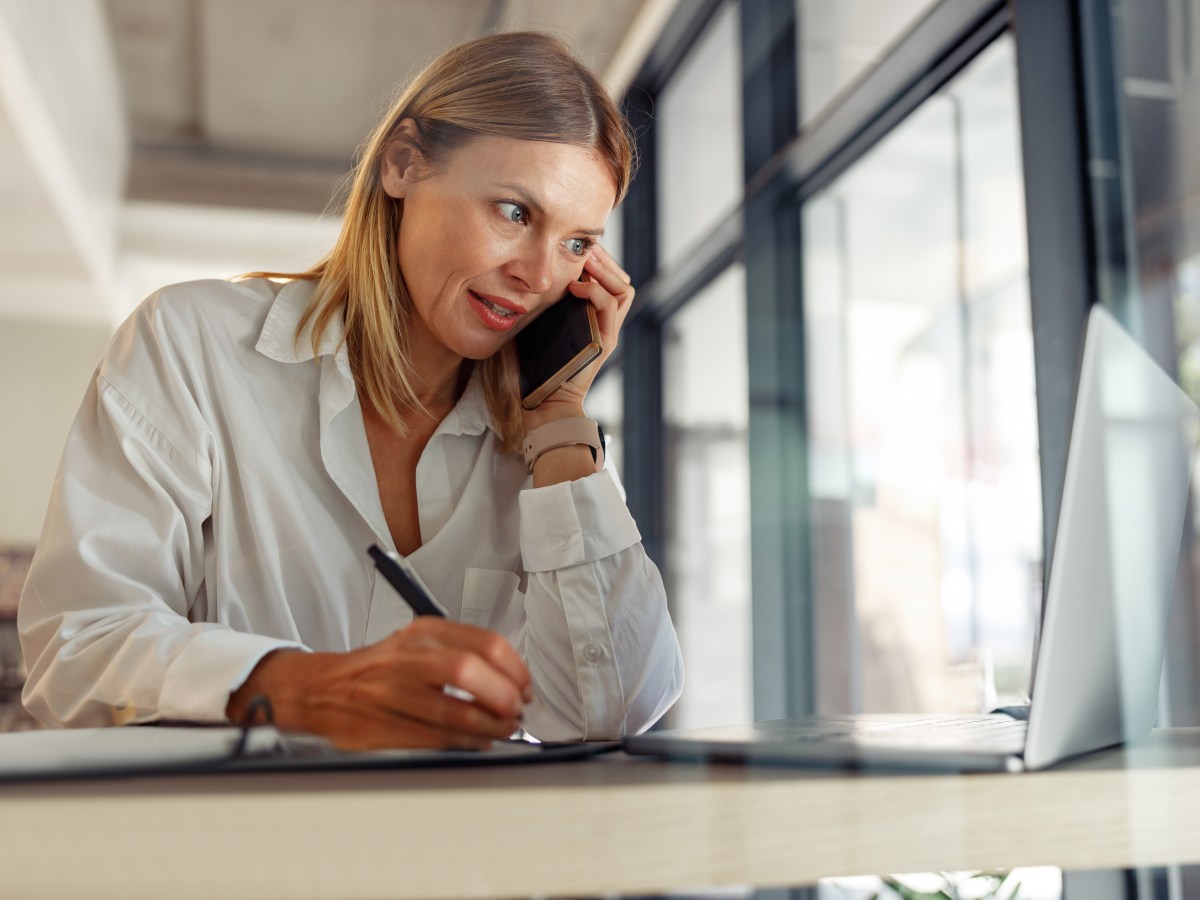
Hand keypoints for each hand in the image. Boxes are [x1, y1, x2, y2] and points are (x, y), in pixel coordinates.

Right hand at [226, 618, 532, 750]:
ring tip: (503, 729)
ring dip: (488, 725)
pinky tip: (478, 741)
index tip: (525, 686)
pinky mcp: (383, 724)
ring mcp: (392, 690)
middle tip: (516, 709)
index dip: (515, 669)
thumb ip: (461, 653)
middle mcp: (408, 655)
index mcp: (424, 631)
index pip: (484, 643)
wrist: (321, 688)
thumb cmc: (379, 668)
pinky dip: (464, 742)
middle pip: (468, 671)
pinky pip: (434, 736)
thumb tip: (510, 679)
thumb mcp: (418, 643)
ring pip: (452, 710)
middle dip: (502, 696)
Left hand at [523, 243, 634, 428]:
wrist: (540, 405)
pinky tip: (575, 285)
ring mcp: (607, 332)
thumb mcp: (528, 328)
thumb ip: (529, 306)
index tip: (572, 246)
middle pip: (620, 278)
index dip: (594, 259)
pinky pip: (611, 304)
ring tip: (584, 260)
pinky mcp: (605, 341)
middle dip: (604, 258)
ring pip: (624, 288)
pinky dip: (596, 289)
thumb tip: (511, 279)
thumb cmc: (529, 371)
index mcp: (588, 317)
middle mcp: (603, 323)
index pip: (604, 278)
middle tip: (582, 247)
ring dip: (605, 268)